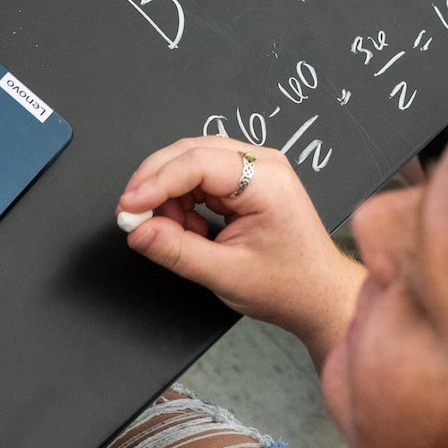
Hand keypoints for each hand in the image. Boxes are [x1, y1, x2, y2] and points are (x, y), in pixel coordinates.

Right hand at [120, 137, 364, 365]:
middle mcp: (263, 164)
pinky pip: (202, 177)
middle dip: (156, 183)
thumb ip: (176, 250)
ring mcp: (256, 169)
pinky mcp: (247, 181)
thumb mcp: (224, 274)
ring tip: (172, 232)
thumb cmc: (288, 285)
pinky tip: (189, 229)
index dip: (156, 182)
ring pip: (192, 163)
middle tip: (132, 215)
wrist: (319, 295)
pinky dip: (184, 200)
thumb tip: (138, 231)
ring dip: (170, 193)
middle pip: (191, 153)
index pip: (197, 162)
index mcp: (266, 180)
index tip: (129, 207)